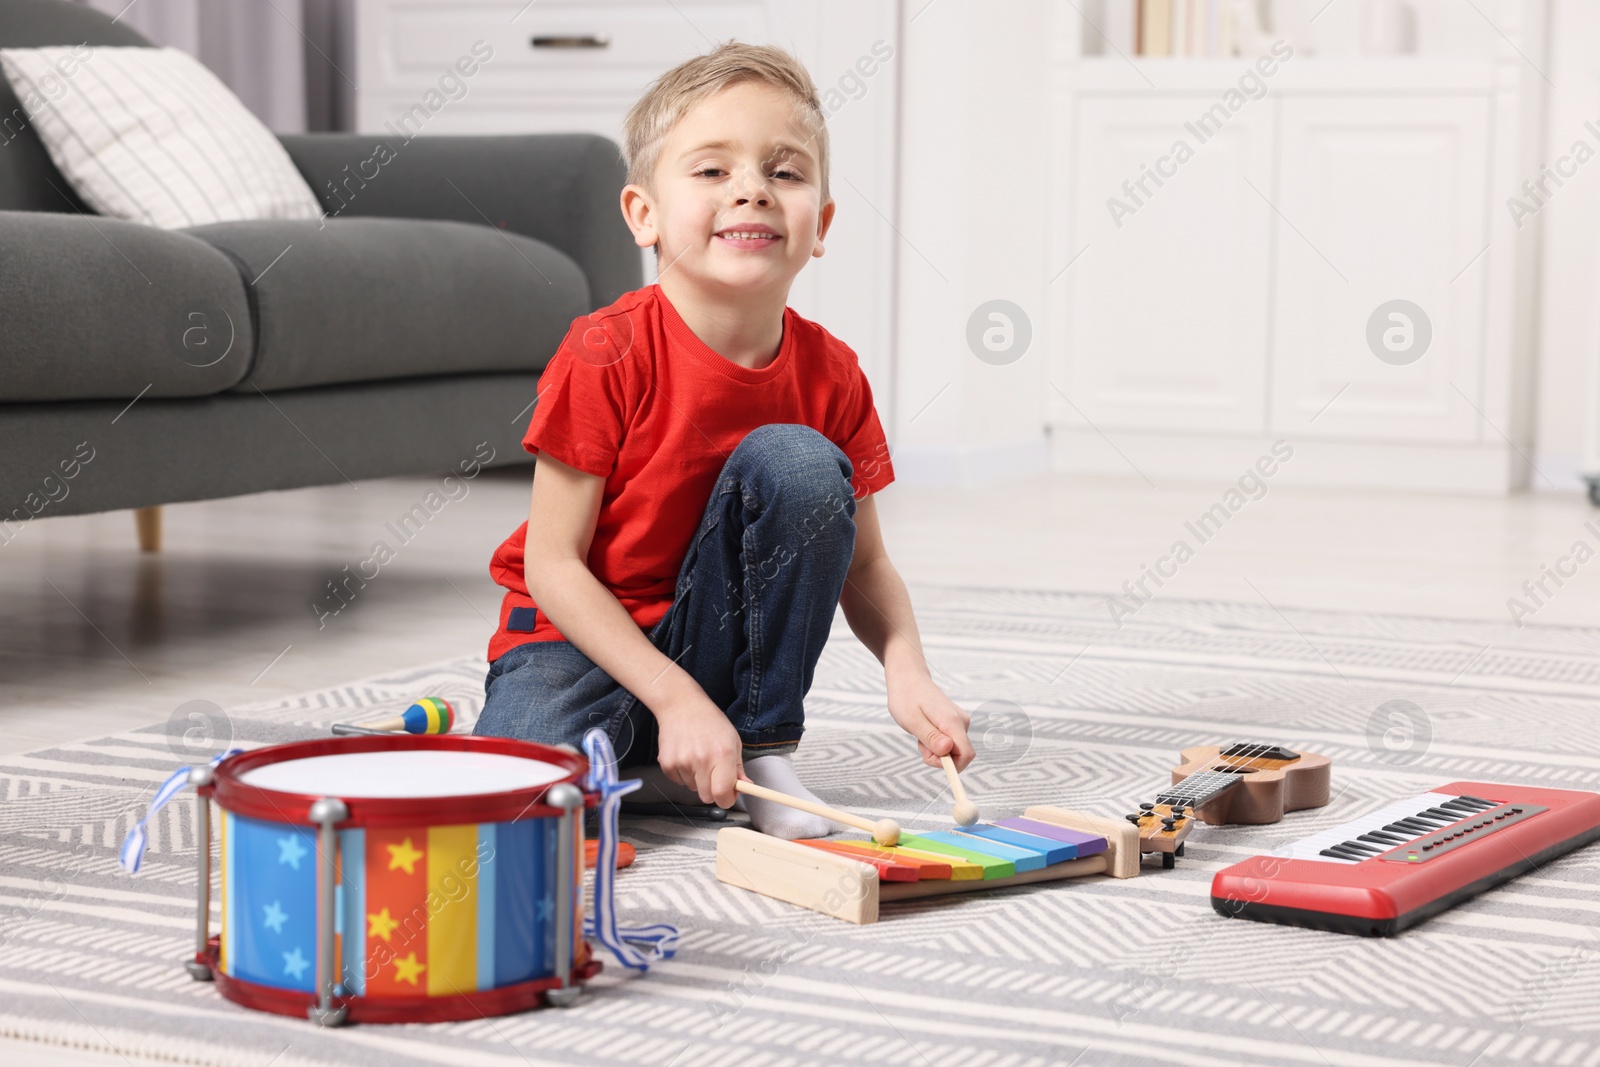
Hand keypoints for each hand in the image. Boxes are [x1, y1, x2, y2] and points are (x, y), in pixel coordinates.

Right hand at [653, 688, 742, 808]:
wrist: (681, 705)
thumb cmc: (710, 722)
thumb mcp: (733, 740)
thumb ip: (738, 768)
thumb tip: (746, 787)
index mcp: (723, 755)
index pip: (723, 795)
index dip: (727, 799)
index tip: (728, 795)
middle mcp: (702, 760)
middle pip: (707, 797)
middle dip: (712, 790)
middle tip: (713, 773)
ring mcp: (683, 762)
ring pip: (693, 789)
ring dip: (697, 779)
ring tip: (697, 757)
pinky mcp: (667, 764)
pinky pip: (678, 782)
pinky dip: (683, 774)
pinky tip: (685, 755)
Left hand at [887, 671, 973, 770]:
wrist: (908, 677)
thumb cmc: (906, 696)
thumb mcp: (912, 720)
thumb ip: (930, 737)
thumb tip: (947, 751)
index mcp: (952, 721)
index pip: (966, 754)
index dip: (951, 766)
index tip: (929, 759)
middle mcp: (961, 722)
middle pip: (960, 754)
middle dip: (940, 758)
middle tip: (920, 744)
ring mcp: (959, 721)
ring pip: (953, 749)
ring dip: (935, 749)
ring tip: (919, 734)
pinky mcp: (954, 722)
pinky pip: (949, 742)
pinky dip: (936, 743)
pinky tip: (924, 730)